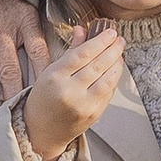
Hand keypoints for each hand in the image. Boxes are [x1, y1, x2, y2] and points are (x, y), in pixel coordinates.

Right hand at [23, 21, 127, 160]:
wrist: (41, 130)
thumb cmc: (44, 99)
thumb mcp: (50, 71)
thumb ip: (70, 50)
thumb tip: (82, 30)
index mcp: (55, 77)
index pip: (82, 54)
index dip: (100, 41)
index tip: (110, 33)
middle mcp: (69, 91)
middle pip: (97, 65)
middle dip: (112, 50)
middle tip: (119, 40)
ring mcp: (83, 105)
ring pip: (107, 79)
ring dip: (117, 63)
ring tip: (120, 53)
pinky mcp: (94, 114)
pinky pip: (109, 92)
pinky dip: (114, 79)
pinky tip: (116, 69)